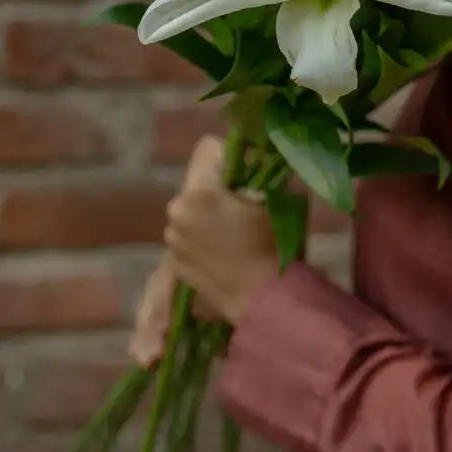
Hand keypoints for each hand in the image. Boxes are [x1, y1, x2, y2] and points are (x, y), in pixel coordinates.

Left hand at [127, 137, 280, 363]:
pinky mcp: (174, 264)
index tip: (248, 173)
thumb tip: (262, 162)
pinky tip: (227, 255)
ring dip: (208, 217)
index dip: (231, 156)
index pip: (208, 148)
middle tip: (245, 207)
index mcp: (199, 192)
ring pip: (191, 212)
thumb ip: (266, 175)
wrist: (264, 302)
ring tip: (236, 236)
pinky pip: (188, 238)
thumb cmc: (275, 248)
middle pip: (198, 183)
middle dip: (218, 190)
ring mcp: (172, 240)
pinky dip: (203, 241)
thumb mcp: (279, 202)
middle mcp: (176, 212)